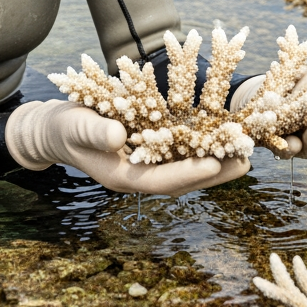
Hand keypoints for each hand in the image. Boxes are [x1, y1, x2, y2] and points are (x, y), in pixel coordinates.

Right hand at [5, 100, 249, 196]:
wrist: (60, 130)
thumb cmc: (66, 129)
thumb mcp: (76, 126)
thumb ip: (95, 132)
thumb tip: (117, 135)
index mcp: (123, 177)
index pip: (162, 180)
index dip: (189, 173)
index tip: (216, 163)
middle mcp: (141, 174)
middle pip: (184, 179)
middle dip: (215, 172)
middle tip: (246, 162)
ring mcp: (148, 164)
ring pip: (188, 167)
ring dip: (217, 160)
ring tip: (246, 152)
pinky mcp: (154, 151)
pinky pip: (183, 152)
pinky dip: (204, 146)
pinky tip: (225, 137)